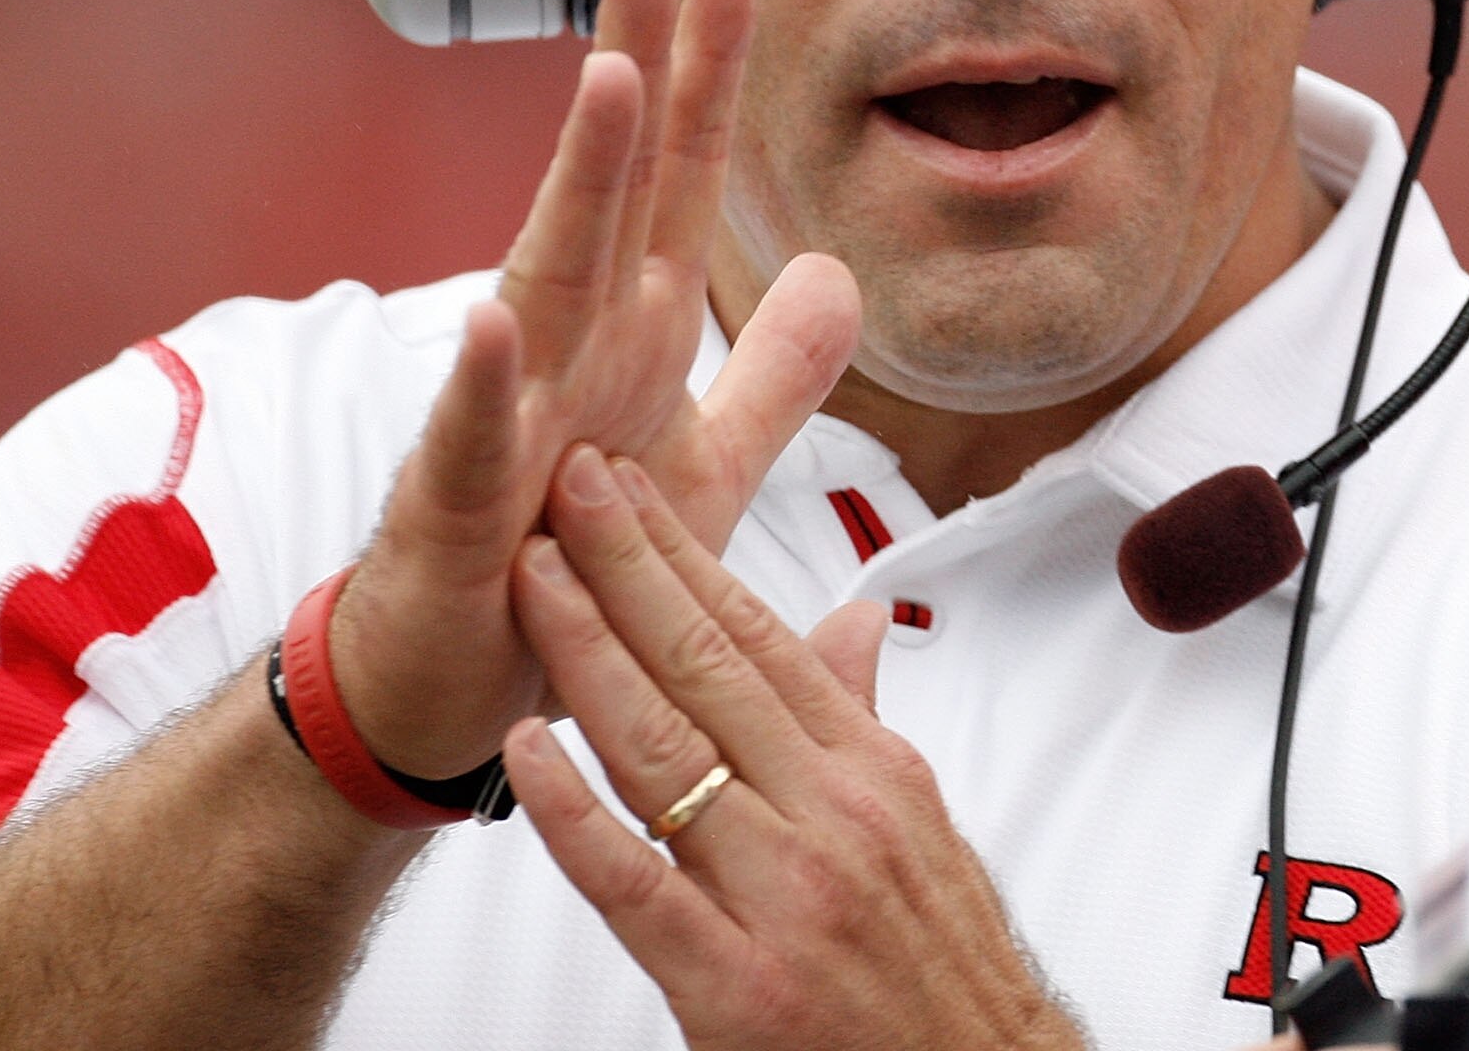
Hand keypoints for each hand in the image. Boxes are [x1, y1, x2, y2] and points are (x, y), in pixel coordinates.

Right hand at [329, 0, 862, 784]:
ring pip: (546, 280)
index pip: (678, 179)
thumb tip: (836, 268)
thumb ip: (774, 372)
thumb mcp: (706, 462)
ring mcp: (504, 416)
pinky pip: (470, 435)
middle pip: (611, 189)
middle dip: (634, 67)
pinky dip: (481, 379)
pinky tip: (491, 316)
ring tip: (606, 78)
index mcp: (630, 331)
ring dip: (576, 181)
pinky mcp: (454, 508)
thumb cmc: (569, 561)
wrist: (463, 689)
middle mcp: (565, 348)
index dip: (704, 74)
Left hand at [502, 449, 1082, 1050]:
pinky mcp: (734, 985)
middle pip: (710, 665)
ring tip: (533, 577)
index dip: (685, 551)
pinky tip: (525, 753)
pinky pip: (637, 882)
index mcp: (871, 770)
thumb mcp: (920, 823)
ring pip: (667, 751)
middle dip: (629, 565)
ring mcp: (783, 896)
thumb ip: (863, 717)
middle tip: (569, 483)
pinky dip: (574, 814)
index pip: (761, 634)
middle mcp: (831, 815)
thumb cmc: (943, 965)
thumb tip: (854, 619)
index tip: (628, 484)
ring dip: (589, 653)